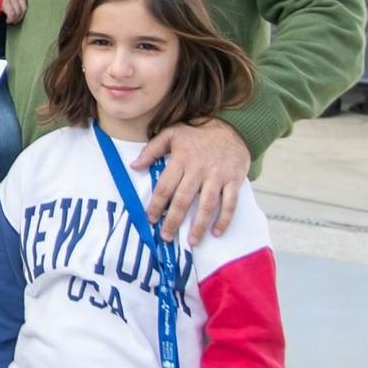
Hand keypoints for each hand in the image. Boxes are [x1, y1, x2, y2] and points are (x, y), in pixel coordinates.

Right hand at [0, 0, 26, 23]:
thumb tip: (19, 6)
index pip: (25, 2)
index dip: (22, 11)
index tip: (20, 15)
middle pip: (23, 8)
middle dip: (19, 16)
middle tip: (16, 20)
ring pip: (17, 12)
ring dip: (15, 19)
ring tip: (11, 21)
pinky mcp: (5, 1)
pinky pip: (11, 14)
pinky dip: (10, 19)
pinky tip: (8, 20)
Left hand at [132, 119, 248, 246]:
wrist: (233, 125)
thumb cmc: (198, 132)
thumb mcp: (171, 133)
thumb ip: (151, 150)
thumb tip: (134, 166)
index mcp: (181, 159)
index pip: (165, 186)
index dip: (156, 204)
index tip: (150, 218)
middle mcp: (198, 169)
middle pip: (183, 199)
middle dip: (173, 220)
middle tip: (166, 236)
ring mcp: (217, 176)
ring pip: (207, 204)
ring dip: (199, 225)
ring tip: (191, 242)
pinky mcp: (234, 180)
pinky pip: (230, 202)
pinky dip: (224, 219)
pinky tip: (216, 232)